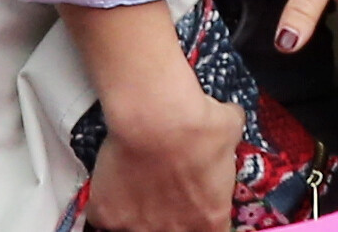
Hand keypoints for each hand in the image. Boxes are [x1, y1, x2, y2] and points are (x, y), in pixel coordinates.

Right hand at [84, 87, 244, 231]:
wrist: (157, 117)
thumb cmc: (200, 124)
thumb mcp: (230, 128)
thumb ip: (229, 140)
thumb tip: (229, 121)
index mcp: (209, 218)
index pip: (212, 230)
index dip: (206, 213)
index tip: (201, 199)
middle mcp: (174, 231)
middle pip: (175, 231)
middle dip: (173, 213)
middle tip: (169, 187)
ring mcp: (137, 228)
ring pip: (137, 227)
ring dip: (142, 209)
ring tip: (141, 181)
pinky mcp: (107, 216)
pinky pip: (106, 217)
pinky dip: (110, 200)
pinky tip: (116, 179)